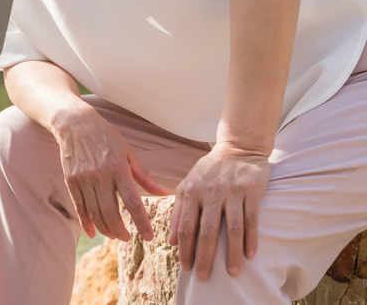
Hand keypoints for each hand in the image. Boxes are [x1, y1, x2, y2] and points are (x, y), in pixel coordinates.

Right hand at [54, 107, 169, 240]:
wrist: (74, 123)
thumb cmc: (105, 136)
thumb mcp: (128, 152)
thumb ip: (144, 175)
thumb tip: (163, 192)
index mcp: (118, 168)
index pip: (132, 202)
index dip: (141, 222)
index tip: (148, 237)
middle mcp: (99, 175)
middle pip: (111, 212)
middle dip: (120, 231)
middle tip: (127, 239)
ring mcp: (83, 178)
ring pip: (94, 213)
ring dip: (105, 229)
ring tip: (114, 235)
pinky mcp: (71, 180)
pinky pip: (79, 207)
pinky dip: (86, 222)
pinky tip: (93, 232)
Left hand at [168, 143, 269, 278]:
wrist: (238, 148)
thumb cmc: (210, 170)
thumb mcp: (188, 185)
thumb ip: (179, 211)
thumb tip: (172, 241)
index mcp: (191, 191)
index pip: (186, 225)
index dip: (185, 248)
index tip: (186, 267)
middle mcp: (210, 192)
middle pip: (207, 230)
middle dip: (204, 256)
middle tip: (204, 276)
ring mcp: (232, 192)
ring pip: (232, 228)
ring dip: (231, 253)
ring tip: (231, 273)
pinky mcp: (251, 191)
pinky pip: (251, 219)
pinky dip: (251, 239)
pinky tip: (250, 255)